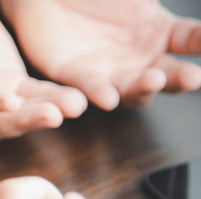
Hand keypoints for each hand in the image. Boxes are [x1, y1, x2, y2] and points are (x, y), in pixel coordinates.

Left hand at [0, 0, 200, 109]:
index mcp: (160, 30)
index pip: (192, 39)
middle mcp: (140, 58)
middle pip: (169, 74)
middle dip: (181, 77)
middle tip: (193, 77)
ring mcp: (111, 71)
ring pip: (134, 90)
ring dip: (144, 87)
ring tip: (153, 79)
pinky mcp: (78, 78)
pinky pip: (91, 89)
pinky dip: (101, 93)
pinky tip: (108, 98)